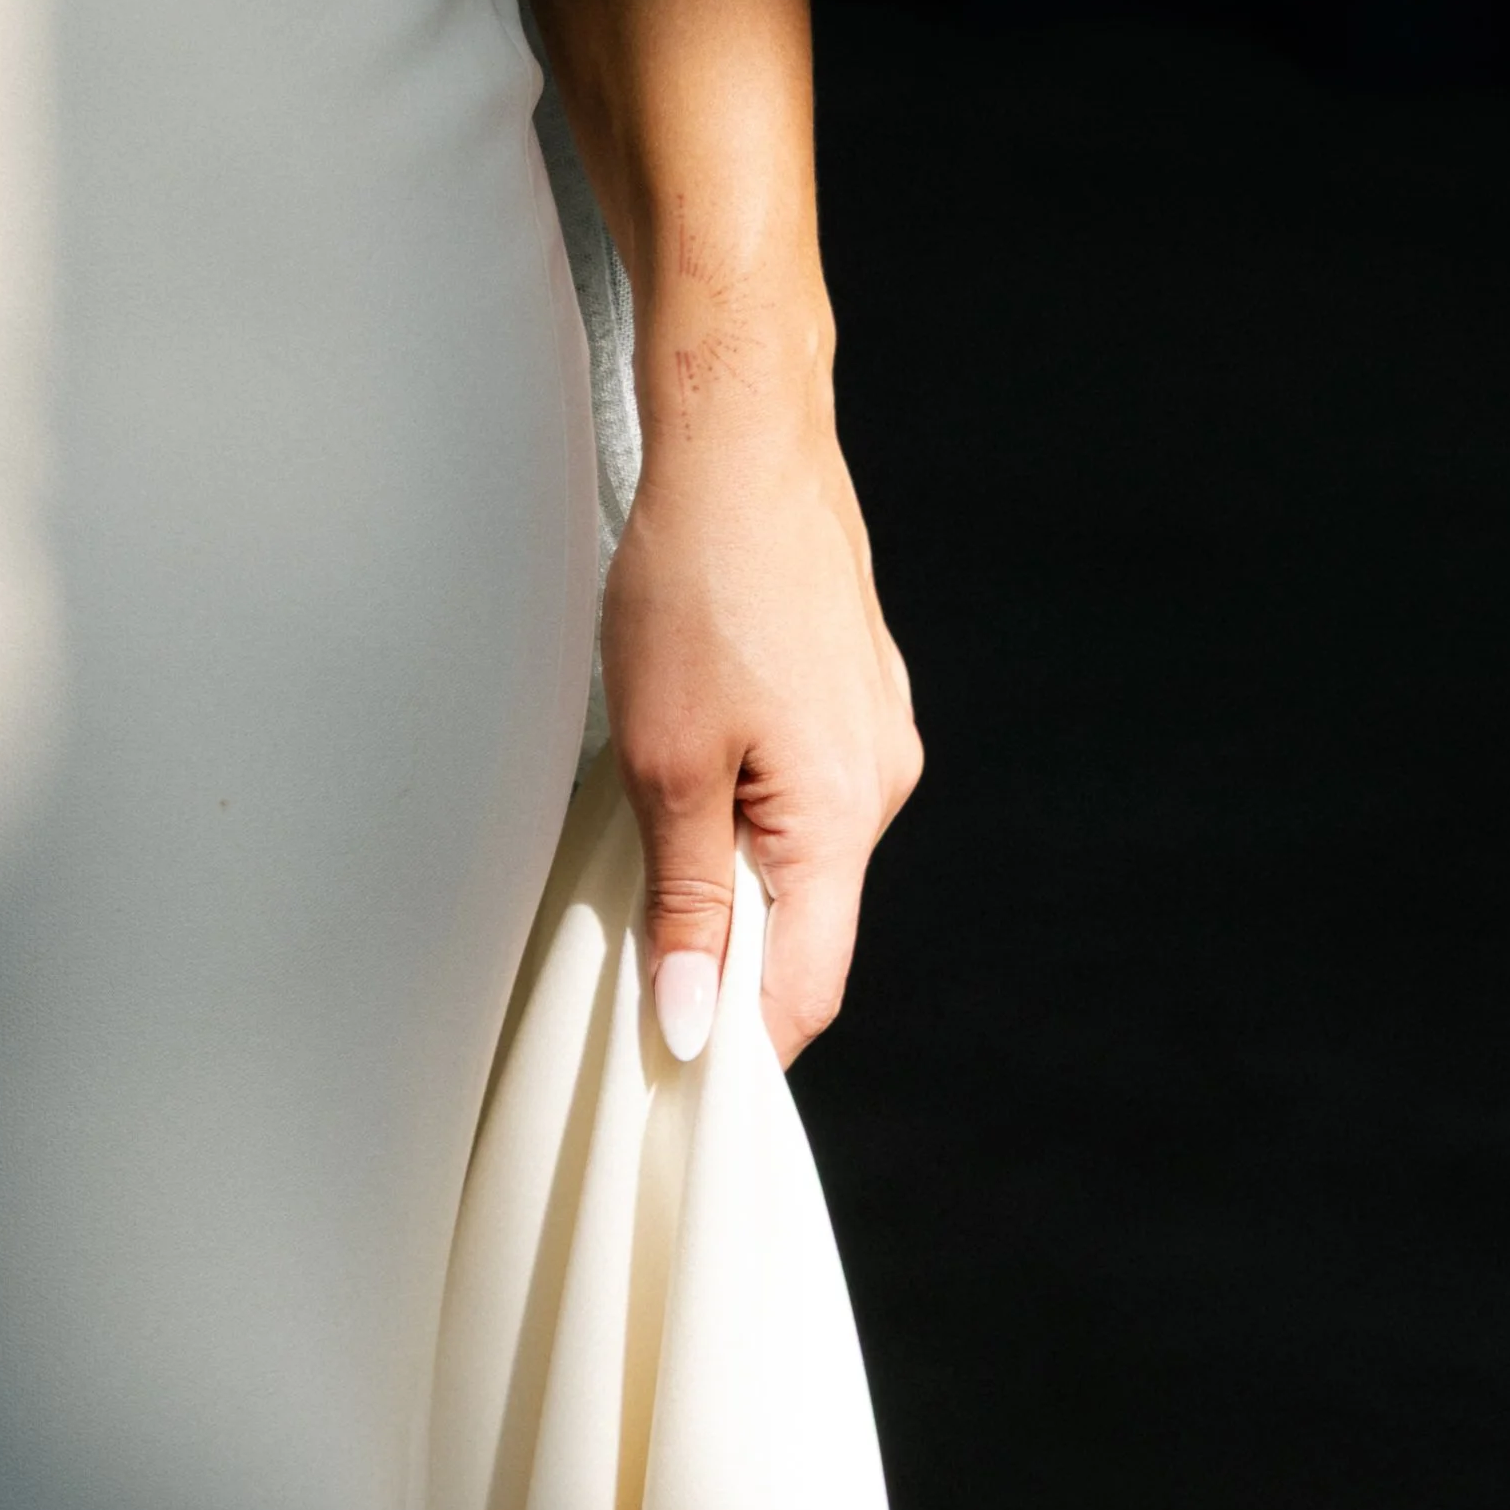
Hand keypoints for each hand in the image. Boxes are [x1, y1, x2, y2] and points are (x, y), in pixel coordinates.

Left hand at [602, 360, 920, 1067]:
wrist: (742, 434)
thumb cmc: (695, 582)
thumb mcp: (665, 763)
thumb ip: (684, 904)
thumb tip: (694, 1024)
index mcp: (841, 816)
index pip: (805, 989)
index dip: (741, 1048)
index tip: (671, 1075)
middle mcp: (879, 784)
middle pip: (804, 927)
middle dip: (723, 958)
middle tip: (631, 958)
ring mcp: (873, 736)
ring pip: (799, 858)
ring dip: (727, 876)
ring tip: (647, 834)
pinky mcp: (853, 697)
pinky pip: (801, 795)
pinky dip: (744, 813)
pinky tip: (690, 767)